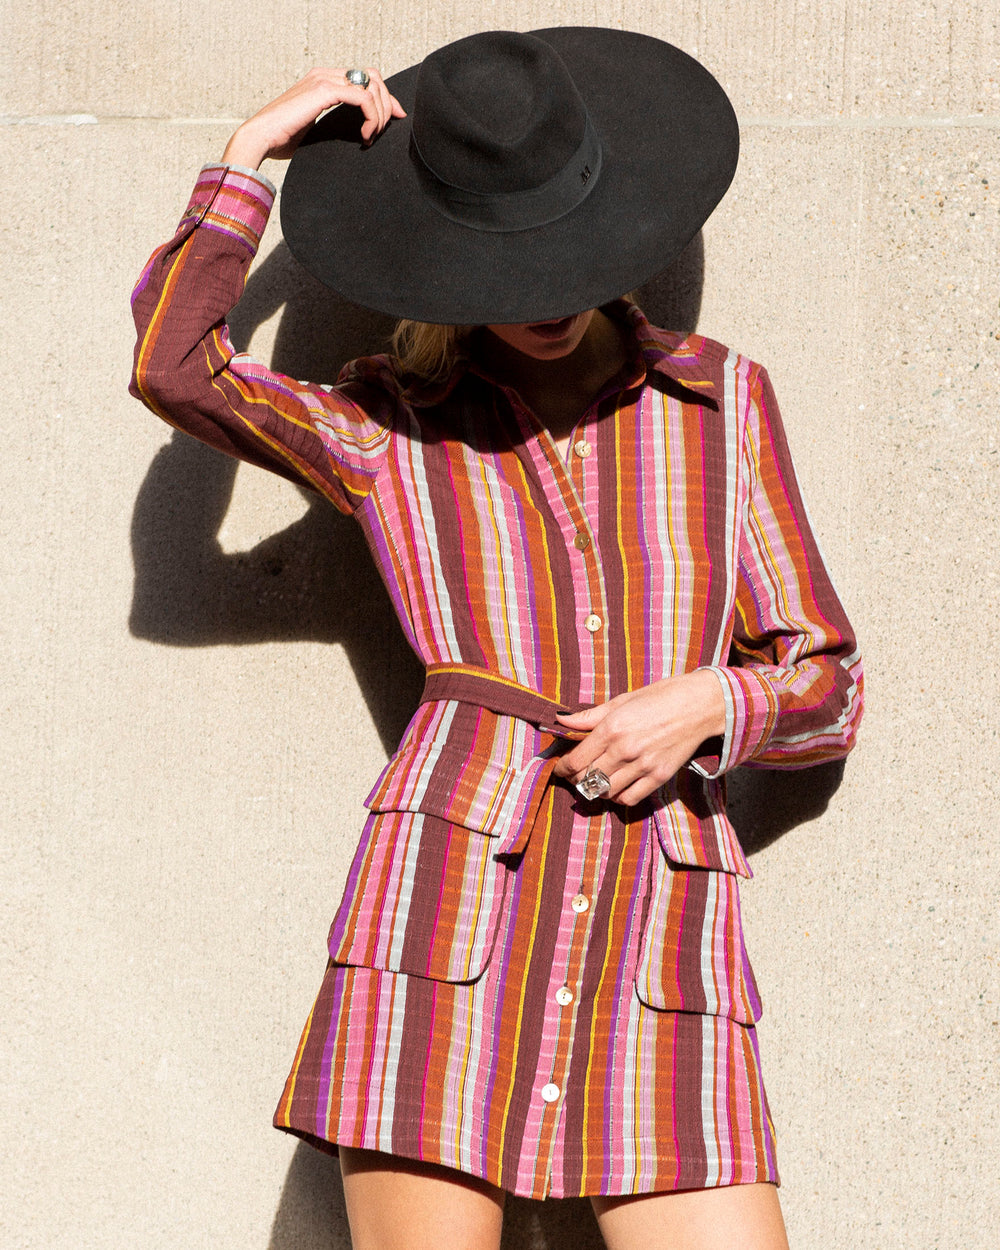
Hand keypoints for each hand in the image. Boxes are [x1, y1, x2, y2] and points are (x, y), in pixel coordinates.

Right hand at [221, 67, 405, 168]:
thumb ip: (337, 124)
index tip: (394, 121)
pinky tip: (365, 137)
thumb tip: (358, 135)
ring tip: (371, 137)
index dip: (385, 99)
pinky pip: (363, 98)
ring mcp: (324, 79)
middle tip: (383, 133)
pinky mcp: (324, 90)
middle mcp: (325, 74)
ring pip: (371, 86)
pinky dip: (372, 117)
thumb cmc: (283, 140)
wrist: (261, 139)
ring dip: (380, 114)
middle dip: (387, 104)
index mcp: (324, 80)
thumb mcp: (317, 130)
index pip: (365, 78)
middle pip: (373, 77)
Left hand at [551, 670, 725, 806]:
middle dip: (576, 779)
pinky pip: (630, 798)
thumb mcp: (620, 701)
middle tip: (575, 775)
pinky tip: (616, 788)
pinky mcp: (659, 776)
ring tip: (595, 781)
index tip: (560, 768)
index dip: (562, 768)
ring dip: (596, 789)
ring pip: (606, 791)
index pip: (575, 760)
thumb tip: (561, 721)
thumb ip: (589, 716)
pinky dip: (618, 797)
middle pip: (587, 778)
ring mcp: (643, 765)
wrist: (698, 705)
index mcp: (611, 728)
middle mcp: (624, 749)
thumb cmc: (658, 697)